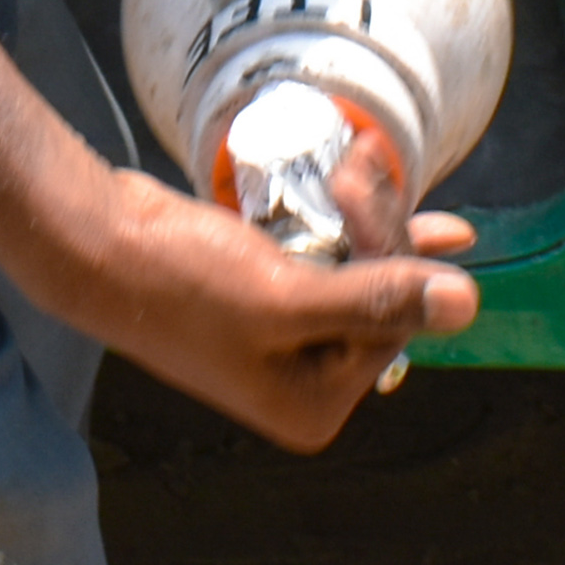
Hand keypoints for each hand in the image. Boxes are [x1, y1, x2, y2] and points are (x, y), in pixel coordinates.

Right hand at [36, 167, 477, 450]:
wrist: (95, 245)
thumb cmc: (182, 281)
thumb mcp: (286, 298)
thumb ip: (377, 301)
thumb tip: (469, 304)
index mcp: (313, 406)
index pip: (393, 324)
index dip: (389, 252)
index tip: (356, 187)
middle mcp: (304, 385)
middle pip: (380, 299)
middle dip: (376, 228)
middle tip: (356, 160)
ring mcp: (285, 343)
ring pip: (358, 273)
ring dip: (368, 217)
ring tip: (360, 157)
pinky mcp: (266, 301)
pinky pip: (329, 263)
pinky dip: (356, 230)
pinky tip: (407, 206)